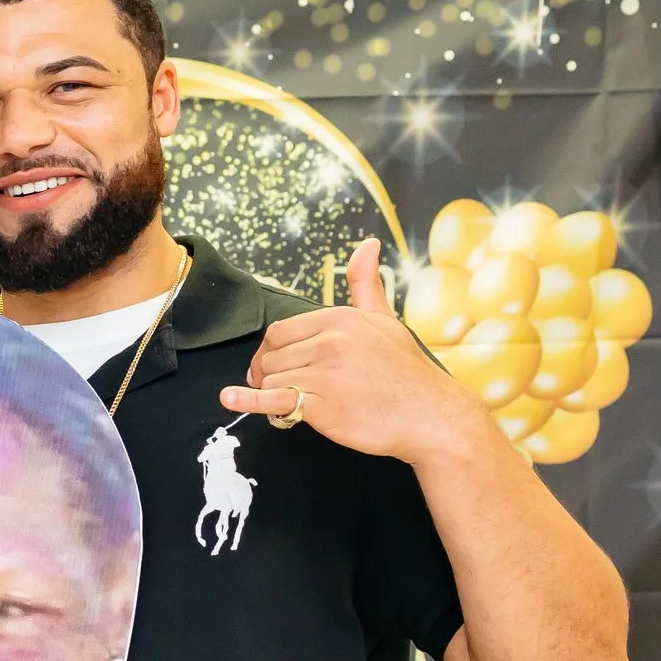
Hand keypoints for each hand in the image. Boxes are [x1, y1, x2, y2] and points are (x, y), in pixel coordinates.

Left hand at [220, 238, 490, 464]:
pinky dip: (250, 401)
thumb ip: (366, 284)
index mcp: (339, 318)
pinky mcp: (322, 406)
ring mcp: (324, 374)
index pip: (280, 331)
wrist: (430, 415)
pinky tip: (231, 399)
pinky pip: (275, 400)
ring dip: (271, 395)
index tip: (274, 366)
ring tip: (289, 405)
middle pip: (270, 355)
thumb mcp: (385, 319)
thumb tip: (367, 244)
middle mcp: (329, 342)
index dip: (271, 351)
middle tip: (276, 388)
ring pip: (270, 379)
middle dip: (265, 373)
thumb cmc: (407, 371)